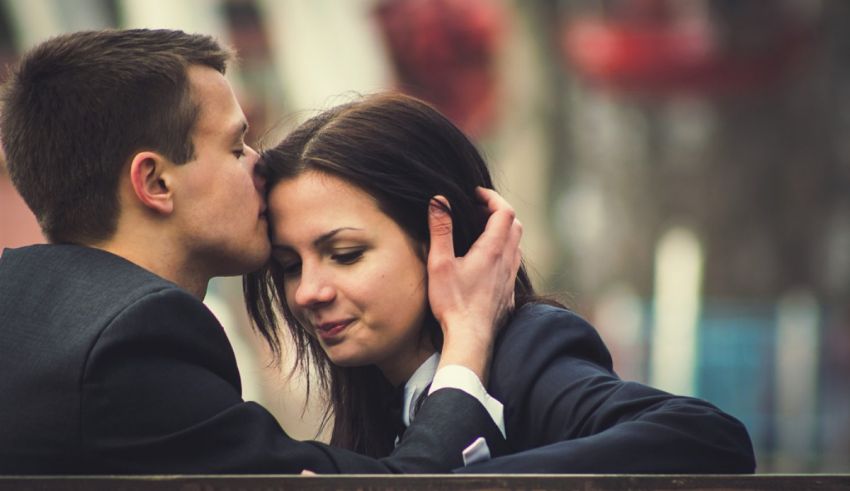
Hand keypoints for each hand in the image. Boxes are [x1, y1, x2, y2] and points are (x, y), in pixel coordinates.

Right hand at [427, 187, 521, 381]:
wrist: (470, 339)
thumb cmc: (453, 303)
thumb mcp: (440, 264)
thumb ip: (440, 230)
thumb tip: (439, 200)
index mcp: (493, 250)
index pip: (504, 211)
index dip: (491, 197)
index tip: (475, 194)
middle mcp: (507, 261)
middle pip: (515, 225)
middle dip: (498, 212)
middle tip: (476, 211)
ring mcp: (509, 278)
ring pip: (516, 245)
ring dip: (502, 232)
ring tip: (480, 234)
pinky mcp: (508, 293)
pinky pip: (512, 264)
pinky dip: (503, 252)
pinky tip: (485, 262)